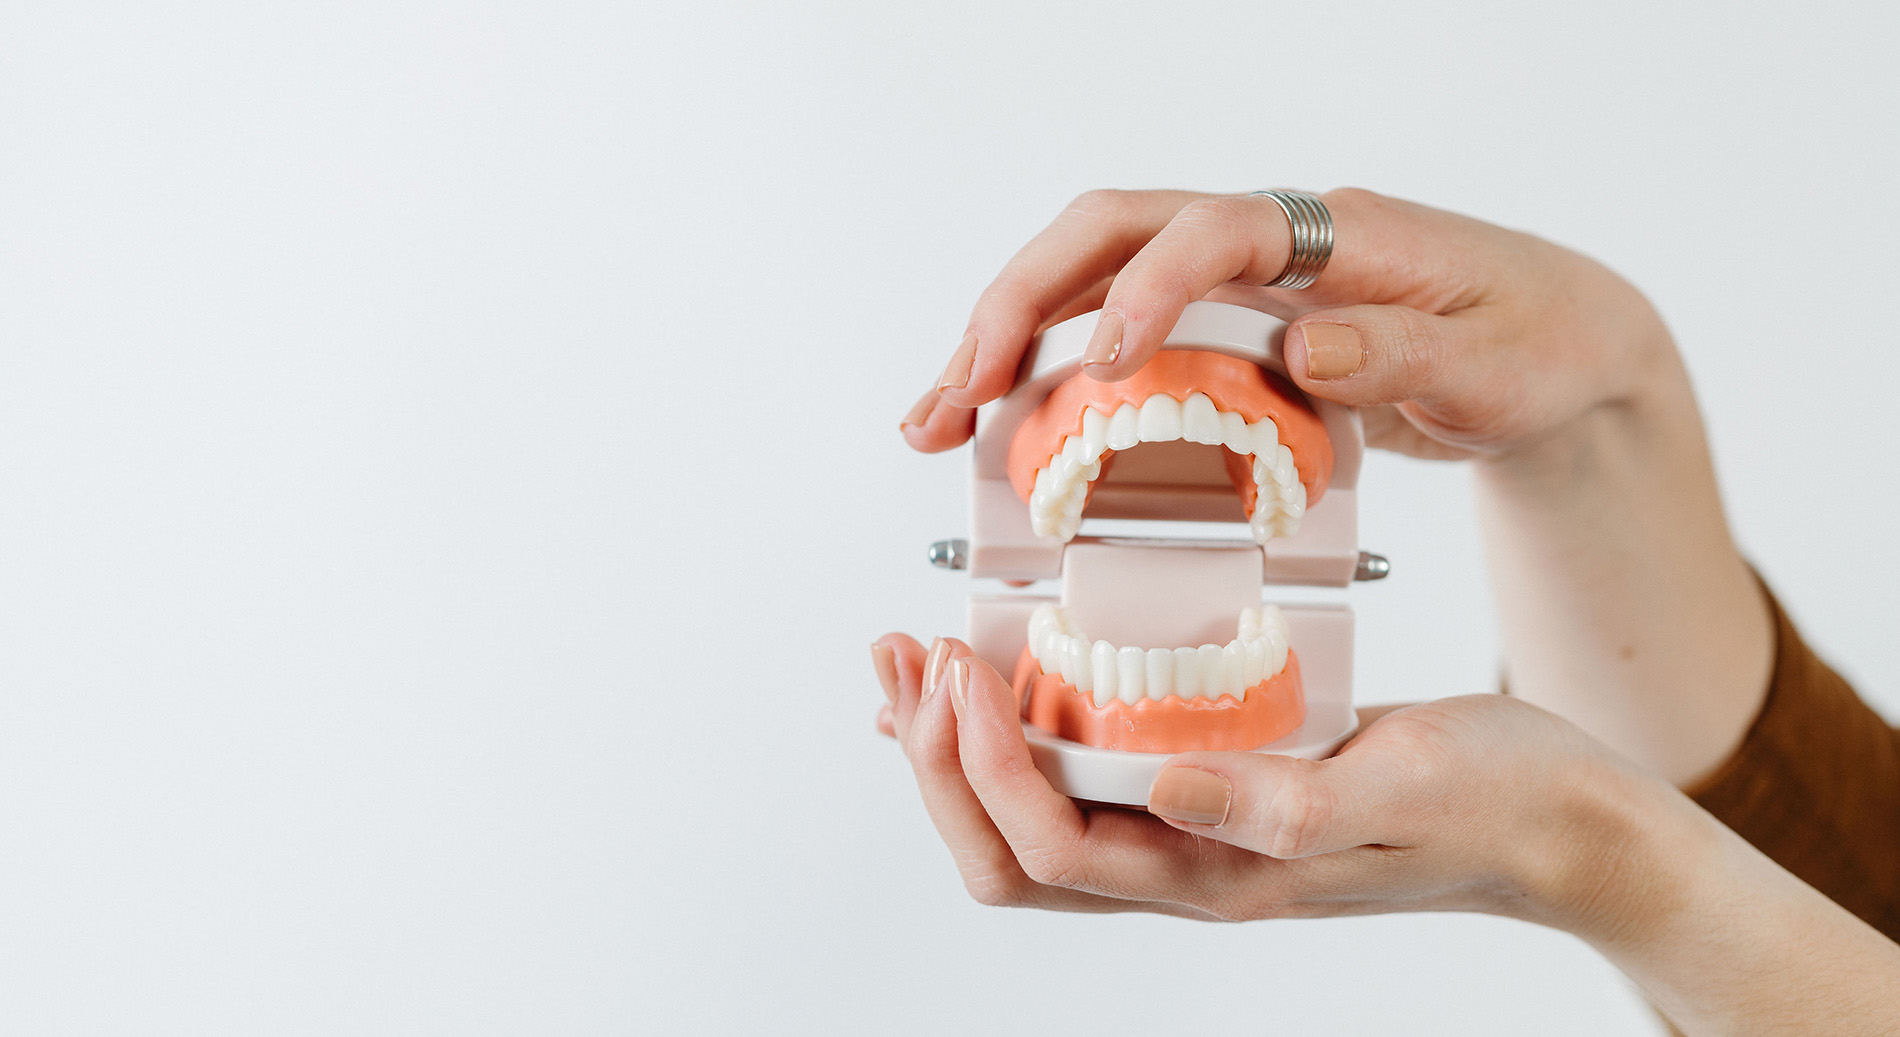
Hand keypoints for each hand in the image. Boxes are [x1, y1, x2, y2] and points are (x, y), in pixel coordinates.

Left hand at [868, 636, 1899, 1031]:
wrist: (1565, 822)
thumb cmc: (1500, 799)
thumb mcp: (1405, 784)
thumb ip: (1286, 800)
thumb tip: (1165, 789)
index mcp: (1220, 876)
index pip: (1050, 850)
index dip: (980, 767)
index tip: (959, 662)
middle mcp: (1187, 868)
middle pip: (1008, 856)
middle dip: (935, 763)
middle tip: (907, 655)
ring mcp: (1194, 838)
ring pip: (1030, 826)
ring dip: (956, 750)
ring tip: (917, 658)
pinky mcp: (1210, 793)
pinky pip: (1080, 784)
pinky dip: (1014, 735)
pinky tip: (995, 675)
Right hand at [899, 188, 1672, 462]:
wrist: (1551, 348)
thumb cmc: (1533, 347)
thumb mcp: (1496, 366)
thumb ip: (1407, 357)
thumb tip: (1306, 349)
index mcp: (1332, 231)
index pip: (1216, 227)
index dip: (1149, 286)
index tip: (1103, 363)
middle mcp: (1262, 240)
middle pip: (1107, 234)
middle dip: (1015, 306)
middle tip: (952, 397)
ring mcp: (1231, 282)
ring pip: (1086, 281)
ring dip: (1000, 343)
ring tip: (932, 421)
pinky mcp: (1217, 329)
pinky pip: (1107, 336)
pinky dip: (1042, 380)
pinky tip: (997, 434)